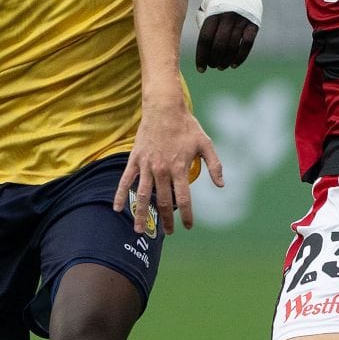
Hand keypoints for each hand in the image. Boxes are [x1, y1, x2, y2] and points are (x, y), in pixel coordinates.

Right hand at [113, 103, 223, 234]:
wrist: (164, 107)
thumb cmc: (187, 126)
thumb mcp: (206, 143)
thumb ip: (214, 165)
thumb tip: (221, 186)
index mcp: (180, 168)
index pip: (184, 199)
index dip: (187, 215)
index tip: (188, 226)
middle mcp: (162, 170)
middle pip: (163, 202)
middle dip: (166, 220)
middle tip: (169, 232)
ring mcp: (146, 165)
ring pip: (142, 196)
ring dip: (140, 215)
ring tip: (139, 230)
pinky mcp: (135, 159)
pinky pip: (125, 180)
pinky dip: (120, 195)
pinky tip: (117, 208)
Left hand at [195, 11, 258, 70]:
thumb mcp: (207, 5)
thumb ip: (202, 22)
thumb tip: (203, 45)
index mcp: (213, 13)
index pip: (205, 39)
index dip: (202, 56)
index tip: (200, 68)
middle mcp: (227, 17)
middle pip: (218, 45)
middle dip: (213, 60)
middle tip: (212, 66)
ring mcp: (241, 21)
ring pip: (232, 47)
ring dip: (225, 61)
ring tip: (221, 67)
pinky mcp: (253, 24)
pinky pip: (247, 44)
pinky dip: (240, 57)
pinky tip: (234, 64)